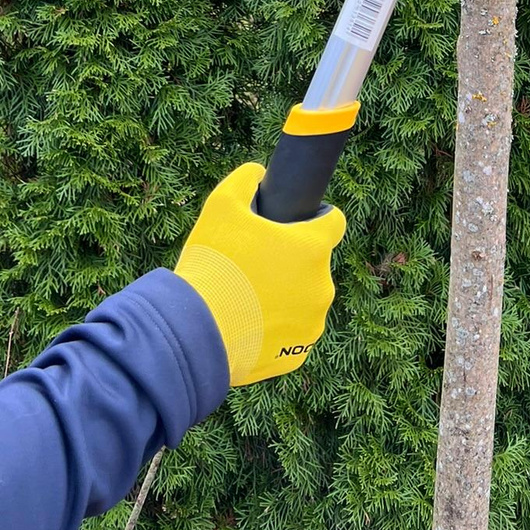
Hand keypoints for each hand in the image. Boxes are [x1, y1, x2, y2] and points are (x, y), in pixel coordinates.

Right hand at [175, 163, 346, 385]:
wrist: (196, 333)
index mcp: (312, 247)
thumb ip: (245, 179)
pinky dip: (275, 328)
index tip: (294, 223)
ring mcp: (312, 324)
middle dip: (290, 261)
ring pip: (302, 300)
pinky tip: (247, 323)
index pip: (333, 221)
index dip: (315, 217)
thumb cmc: (213, 265)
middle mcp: (322, 287)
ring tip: (246, 296)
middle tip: (254, 262)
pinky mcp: (297, 355)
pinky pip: (291, 334)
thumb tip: (257, 173)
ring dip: (284, 295)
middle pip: (312, 264)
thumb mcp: (221, 204)